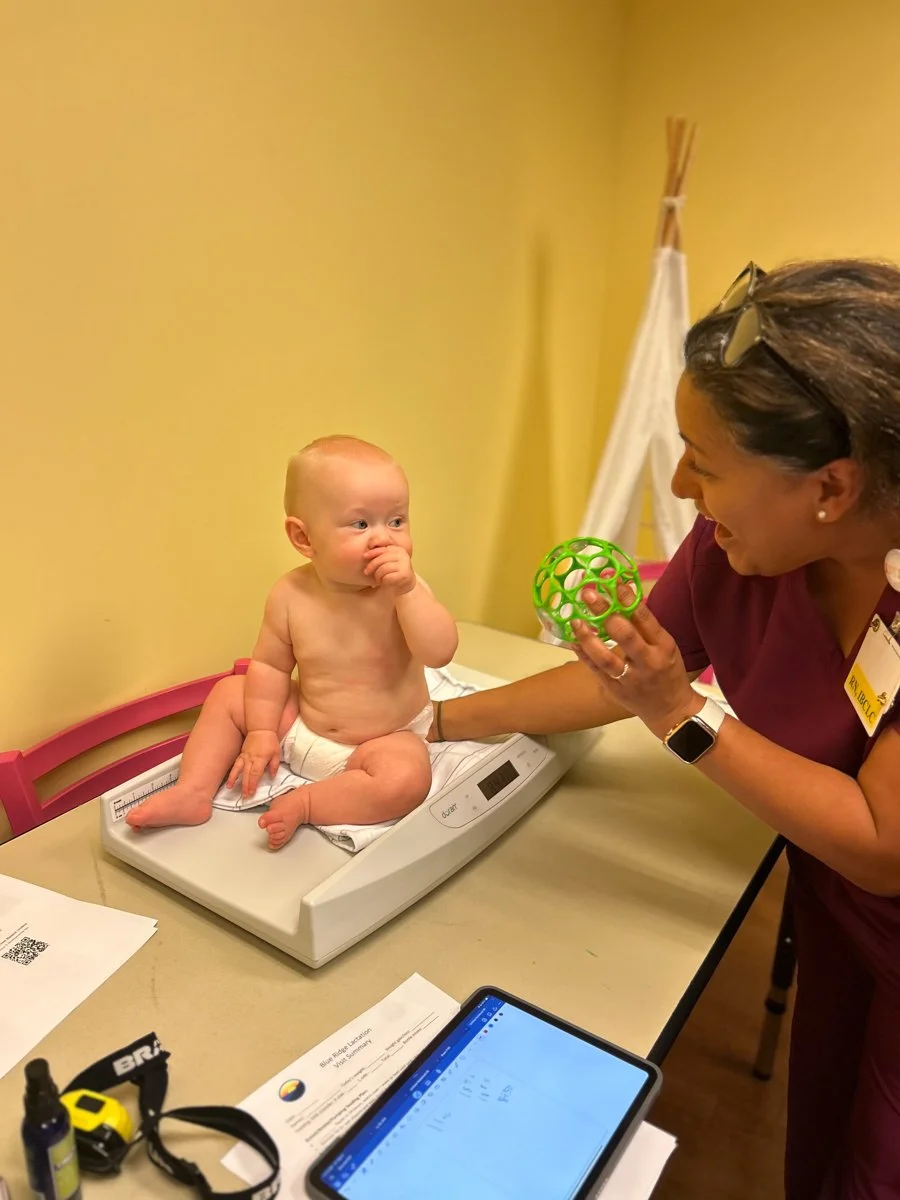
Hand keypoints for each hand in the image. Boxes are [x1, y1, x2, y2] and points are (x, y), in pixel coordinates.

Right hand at [227, 730, 281, 798]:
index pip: (256, 774)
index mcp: (260, 759)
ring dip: (234, 779)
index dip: (253, 784)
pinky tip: (229, 777)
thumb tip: (272, 776)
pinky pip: (236, 764)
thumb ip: (274, 766)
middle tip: (244, 796)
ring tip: (229, 788)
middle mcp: (251, 759)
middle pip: (247, 774)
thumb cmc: (270, 741)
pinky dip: (232, 771)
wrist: (260, 728)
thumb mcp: (276, 753)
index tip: (251, 793)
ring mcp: (245, 756)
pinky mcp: (242, 754)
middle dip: (245, 786)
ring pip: (238, 770)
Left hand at [363, 545, 415, 593]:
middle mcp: (402, 554)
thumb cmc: (391, 572)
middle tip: (366, 572)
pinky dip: (382, 581)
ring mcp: (405, 563)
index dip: (373, 551)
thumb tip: (365, 554)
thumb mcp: (385, 561)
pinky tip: (383, 582)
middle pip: (381, 558)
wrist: (404, 585)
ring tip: (378, 579)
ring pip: (383, 568)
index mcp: (397, 548)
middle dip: (371, 566)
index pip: (383, 547)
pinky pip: (387, 577)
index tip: (365, 556)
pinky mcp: (405, 574)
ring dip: (377, 576)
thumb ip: (378, 554)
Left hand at [572, 583, 701, 738]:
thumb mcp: (666, 646)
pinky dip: (583, 654)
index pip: (645, 618)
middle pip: (625, 635)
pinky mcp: (615, 690)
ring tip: (576, 620)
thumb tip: (622, 596)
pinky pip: (596, 670)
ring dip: (588, 637)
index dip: (627, 599)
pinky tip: (572, 640)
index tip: (612, 582)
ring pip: (606, 658)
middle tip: (588, 594)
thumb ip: (646, 626)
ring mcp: (630, 678)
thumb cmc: (668, 671)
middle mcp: (648, 662)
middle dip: (606, 611)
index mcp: (663, 646)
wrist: (671, 710)